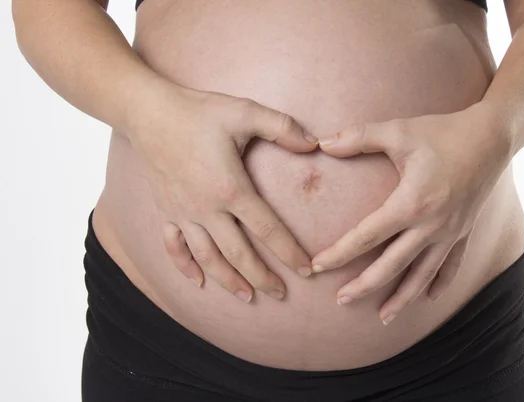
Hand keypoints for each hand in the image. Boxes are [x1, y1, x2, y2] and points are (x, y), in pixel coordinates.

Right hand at [127, 80, 317, 302]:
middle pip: (239, 253)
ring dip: (228, 280)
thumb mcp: (245, 112)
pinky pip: (174, 246)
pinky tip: (197, 282)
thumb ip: (283, 127)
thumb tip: (315, 143)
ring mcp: (184, 213)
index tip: (306, 270)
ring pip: (208, 257)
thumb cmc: (199, 112)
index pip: (267, 229)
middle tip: (280, 294)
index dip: (289, 252)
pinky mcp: (166, 211)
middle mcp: (207, 208)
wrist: (149, 112)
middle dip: (262, 277)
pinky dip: (185, 266)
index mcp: (231, 188)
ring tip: (246, 296)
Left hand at [311, 104, 510, 323]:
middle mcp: (430, 226)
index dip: (339, 253)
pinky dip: (439, 284)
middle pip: (391, 266)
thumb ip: (358, 137)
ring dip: (402, 298)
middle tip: (341, 300)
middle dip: (364, 285)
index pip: (366, 236)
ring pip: (422, 275)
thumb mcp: (398, 130)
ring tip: (383, 317)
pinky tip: (428, 298)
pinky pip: (451, 266)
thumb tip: (322, 143)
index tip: (317, 266)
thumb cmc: (443, 132)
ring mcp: (450, 232)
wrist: (493, 136)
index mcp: (410, 204)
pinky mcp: (464, 231)